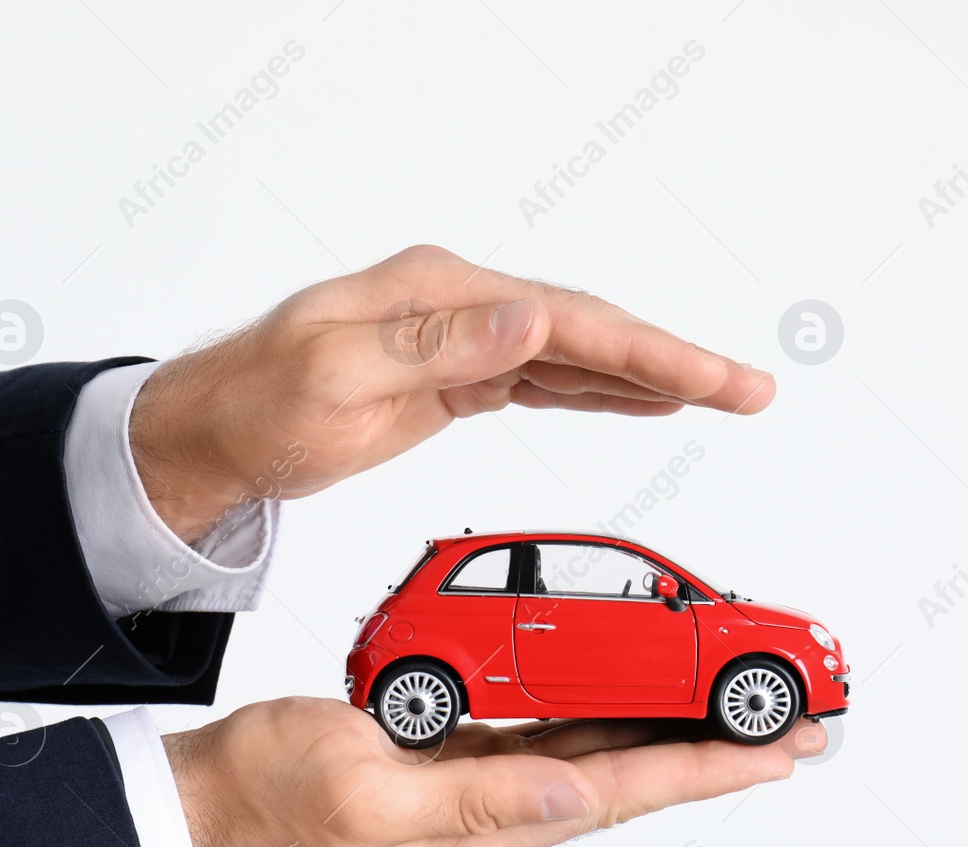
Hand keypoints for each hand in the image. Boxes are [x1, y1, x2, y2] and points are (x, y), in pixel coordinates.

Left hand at [129, 245, 776, 541]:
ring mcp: (462, 337)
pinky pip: (547, 378)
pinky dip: (601, 388)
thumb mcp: (337, 376)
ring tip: (722, 393)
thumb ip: (438, 345)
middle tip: (750, 390)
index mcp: (439, 293)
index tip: (710, 380)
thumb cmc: (258, 404)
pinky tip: (641, 397)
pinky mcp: (458, 376)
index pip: (566, 319)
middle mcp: (460, 305)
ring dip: (650, 375)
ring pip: (577, 354)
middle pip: (590, 330)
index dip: (648, 351)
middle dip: (675, 362)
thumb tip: (530, 315)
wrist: (217, 432)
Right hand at [164, 697, 826, 846]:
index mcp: (489, 825)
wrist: (218, 792)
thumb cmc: (276, 794)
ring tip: (737, 715)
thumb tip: (577, 795)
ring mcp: (484, 783)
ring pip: (605, 752)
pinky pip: (556, 733)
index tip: (779, 755)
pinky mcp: (462, 757)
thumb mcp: (369, 798)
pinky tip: (633, 697)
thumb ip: (478, 799)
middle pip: (635, 776)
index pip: (625, 794)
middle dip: (716, 752)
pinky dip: (608, 713)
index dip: (707, 770)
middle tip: (793, 731)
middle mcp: (502, 809)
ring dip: (674, 733)